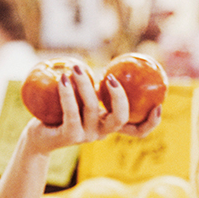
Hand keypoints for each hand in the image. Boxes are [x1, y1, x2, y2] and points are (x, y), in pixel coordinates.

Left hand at [24, 71, 161, 154]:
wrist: (39, 135)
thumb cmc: (62, 112)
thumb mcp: (82, 98)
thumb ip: (97, 87)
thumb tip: (111, 60)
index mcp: (110, 125)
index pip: (137, 131)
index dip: (152, 122)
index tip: (159, 105)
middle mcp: (101, 132)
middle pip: (120, 119)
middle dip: (120, 98)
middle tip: (111, 77)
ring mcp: (86, 137)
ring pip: (92, 109)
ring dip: (84, 84)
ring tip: (75, 67)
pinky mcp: (69, 136)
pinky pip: (71, 112)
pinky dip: (67, 93)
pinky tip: (63, 78)